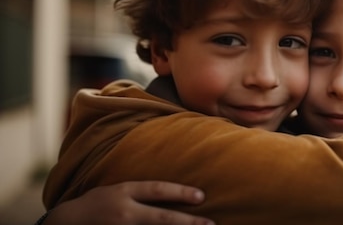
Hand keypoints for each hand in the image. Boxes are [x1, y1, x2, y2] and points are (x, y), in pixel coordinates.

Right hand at [44, 181, 214, 224]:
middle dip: (188, 222)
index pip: (157, 190)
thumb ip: (139, 191)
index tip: (201, 196)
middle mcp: (124, 213)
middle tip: (210, 224)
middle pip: (162, 218)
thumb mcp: (115, 189)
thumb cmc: (94, 204)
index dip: (181, 192)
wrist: (63, 224)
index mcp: (123, 192)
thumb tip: (169, 192)